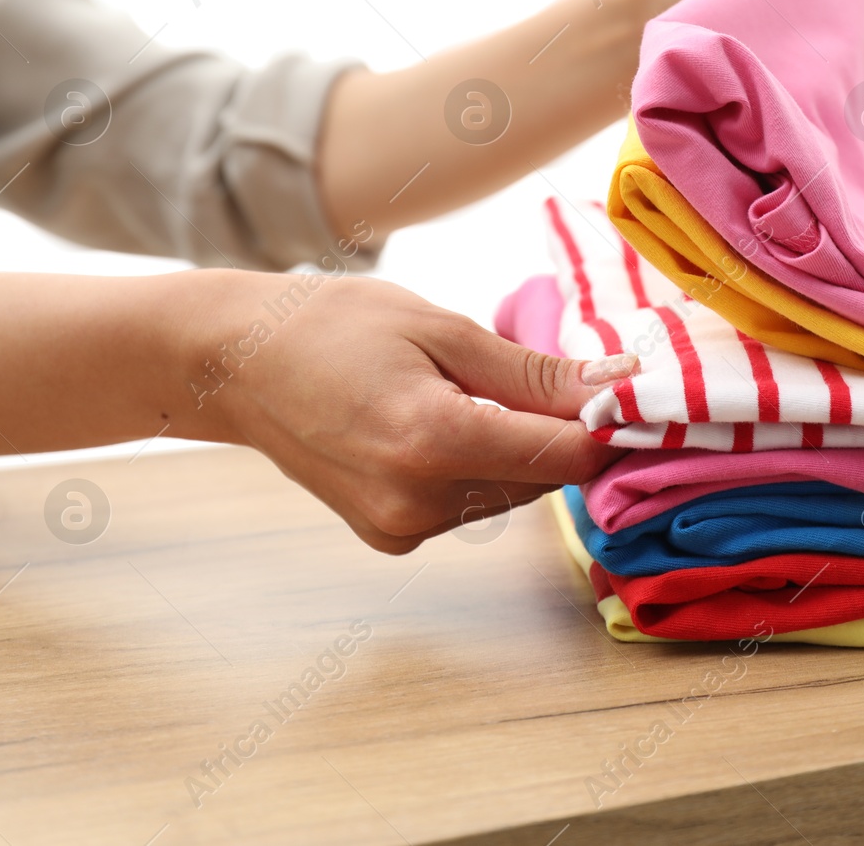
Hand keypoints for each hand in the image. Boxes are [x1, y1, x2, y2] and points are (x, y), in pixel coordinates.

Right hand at [204, 272, 633, 553]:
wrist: (235, 364)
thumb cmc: (333, 326)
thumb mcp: (440, 327)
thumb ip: (533, 371)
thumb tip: (619, 385)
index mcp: (433, 441)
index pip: (566, 456)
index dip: (609, 424)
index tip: (628, 388)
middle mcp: (418, 502)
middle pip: (543, 476)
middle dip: (559, 428)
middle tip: (540, 371)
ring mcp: (400, 528)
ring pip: (511, 490)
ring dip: (518, 446)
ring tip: (467, 389)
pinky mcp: (390, 536)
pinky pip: (470, 501)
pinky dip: (479, 465)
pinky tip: (441, 421)